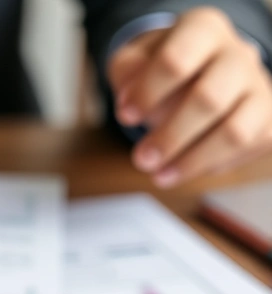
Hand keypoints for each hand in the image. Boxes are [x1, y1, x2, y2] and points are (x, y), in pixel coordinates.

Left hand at [109, 7, 271, 187]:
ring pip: (234, 131)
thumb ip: (127, 73)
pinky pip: (247, 149)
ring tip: (159, 175)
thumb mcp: (135, 60)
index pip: (176, 61)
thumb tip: (128, 102)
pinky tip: (183, 169)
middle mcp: (238, 54)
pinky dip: (212, 165)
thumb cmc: (162, 69)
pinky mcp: (268, 119)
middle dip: (170, 136)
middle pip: (208, 99)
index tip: (125, 116)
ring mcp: (258, 87)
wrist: (201, 73)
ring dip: (192, 160)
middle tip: (142, 159)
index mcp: (203, 30)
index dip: (148, 93)